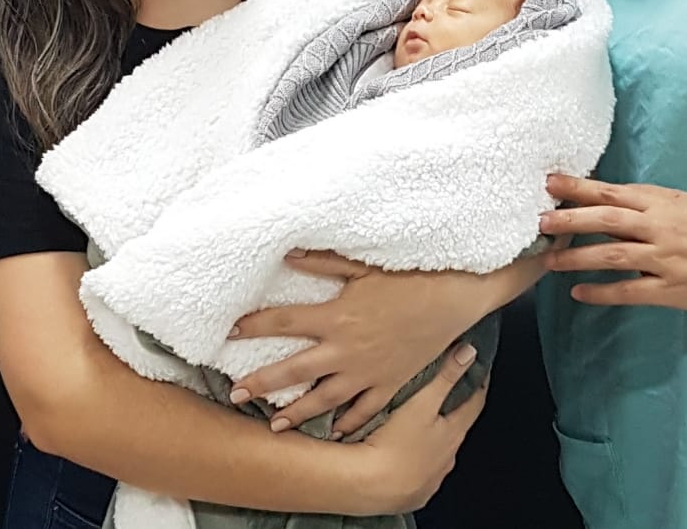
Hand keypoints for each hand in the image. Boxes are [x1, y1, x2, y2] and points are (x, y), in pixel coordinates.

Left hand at [229, 250, 536, 435]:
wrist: (455, 297)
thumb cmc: (409, 276)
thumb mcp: (362, 264)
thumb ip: (321, 260)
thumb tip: (286, 253)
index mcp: (336, 316)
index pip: (283, 321)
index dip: (253, 325)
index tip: (230, 331)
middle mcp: (346, 349)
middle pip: (295, 370)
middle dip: (262, 383)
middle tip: (234, 394)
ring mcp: (369, 371)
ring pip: (325, 399)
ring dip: (297, 412)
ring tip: (273, 425)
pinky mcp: (391, 382)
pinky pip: (366, 409)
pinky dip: (349, 423)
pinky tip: (335, 432)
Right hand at [349, 344, 487, 514]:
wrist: (371, 488)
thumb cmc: (397, 445)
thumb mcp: (422, 403)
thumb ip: (445, 377)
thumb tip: (469, 352)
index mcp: (453, 434)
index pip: (474, 403)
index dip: (477, 383)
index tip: (478, 369)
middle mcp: (446, 458)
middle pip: (456, 427)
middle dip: (452, 409)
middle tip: (445, 390)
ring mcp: (430, 478)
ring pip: (436, 450)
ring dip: (431, 435)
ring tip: (417, 421)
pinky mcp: (412, 492)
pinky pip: (419, 470)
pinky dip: (415, 457)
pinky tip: (400, 451)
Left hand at [540, 175, 686, 311]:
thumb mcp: (678, 203)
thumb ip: (642, 202)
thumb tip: (601, 199)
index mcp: (659, 203)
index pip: (611, 192)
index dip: (578, 187)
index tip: (550, 183)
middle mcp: (658, 228)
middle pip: (606, 219)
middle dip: (569, 219)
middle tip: (540, 220)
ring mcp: (664, 260)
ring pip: (612, 254)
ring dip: (576, 256)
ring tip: (549, 259)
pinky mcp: (670, 289)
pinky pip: (629, 291)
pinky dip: (601, 291)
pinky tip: (578, 292)